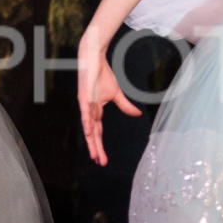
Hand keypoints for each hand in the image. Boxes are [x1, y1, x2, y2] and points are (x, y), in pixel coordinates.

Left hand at [79, 34, 140, 165]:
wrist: (94, 60)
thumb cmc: (102, 76)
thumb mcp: (116, 94)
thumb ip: (125, 106)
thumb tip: (138, 115)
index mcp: (95, 112)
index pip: (98, 132)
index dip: (99, 145)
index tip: (102, 159)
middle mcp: (89, 112)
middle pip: (93, 134)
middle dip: (96, 149)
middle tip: (100, 162)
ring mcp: (86, 105)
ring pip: (88, 127)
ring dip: (91, 142)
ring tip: (94, 154)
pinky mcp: (84, 97)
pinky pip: (86, 112)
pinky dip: (87, 123)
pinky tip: (89, 132)